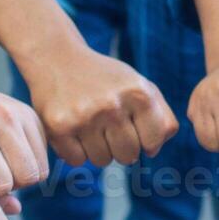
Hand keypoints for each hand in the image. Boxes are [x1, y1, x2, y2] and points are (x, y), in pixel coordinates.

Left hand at [0, 74, 47, 213]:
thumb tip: (15, 208)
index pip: (2, 182)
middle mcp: (3, 116)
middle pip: (29, 175)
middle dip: (10, 185)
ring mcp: (21, 112)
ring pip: (41, 168)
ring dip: (20, 175)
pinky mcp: (31, 114)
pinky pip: (43, 155)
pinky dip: (26, 162)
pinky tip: (4, 154)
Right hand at [16, 44, 178, 166]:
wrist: (57, 58)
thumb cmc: (106, 79)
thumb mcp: (140, 86)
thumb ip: (162, 117)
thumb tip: (153, 151)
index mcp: (138, 93)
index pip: (153, 143)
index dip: (144, 141)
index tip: (133, 127)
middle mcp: (112, 105)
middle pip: (128, 157)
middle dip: (120, 147)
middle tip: (108, 126)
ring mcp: (84, 117)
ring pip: (102, 161)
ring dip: (97, 149)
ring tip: (89, 124)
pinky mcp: (59, 127)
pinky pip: (76, 160)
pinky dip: (75, 150)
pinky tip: (73, 128)